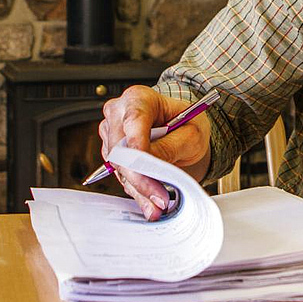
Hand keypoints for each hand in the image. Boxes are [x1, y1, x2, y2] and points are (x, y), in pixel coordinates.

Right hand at [99, 85, 211, 219]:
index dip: (138, 146)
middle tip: (160, 197)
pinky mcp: (112, 155)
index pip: (133, 121)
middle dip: (140, 176)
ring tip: (159, 203)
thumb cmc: (186, 123)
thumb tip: (151, 164)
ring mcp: (112, 134)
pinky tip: (150, 203)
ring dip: (139, 188)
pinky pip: (121, 176)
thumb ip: (170, 146)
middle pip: (121, 148)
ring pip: (119, 167)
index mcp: (139, 98)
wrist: (182, 130)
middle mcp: (119, 113)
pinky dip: (137, 192)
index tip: (148, 168)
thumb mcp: (190, 132)